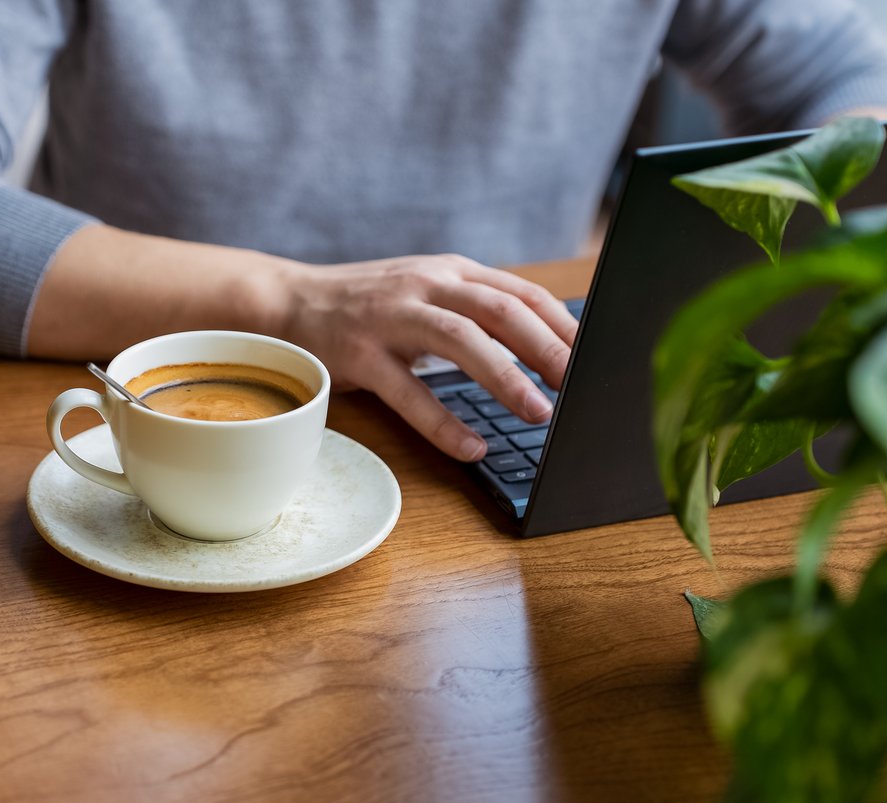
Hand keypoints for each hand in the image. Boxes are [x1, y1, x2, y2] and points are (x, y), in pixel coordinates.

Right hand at [277, 253, 578, 460]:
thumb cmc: (366, 306)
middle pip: (499, 310)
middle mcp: (425, 286)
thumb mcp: (425, 294)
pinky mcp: (360, 354)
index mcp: (449, 273)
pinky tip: (469, 446)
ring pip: (460, 340)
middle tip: (580, 383)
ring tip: (539, 412)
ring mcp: (391, 318)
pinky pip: (408, 392)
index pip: (519, 293)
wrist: (289, 302)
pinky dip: (442, 422)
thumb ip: (472, 311)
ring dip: (505, 377)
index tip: (597, 356)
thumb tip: (540, 346)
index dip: (562, 324)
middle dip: (546, 347)